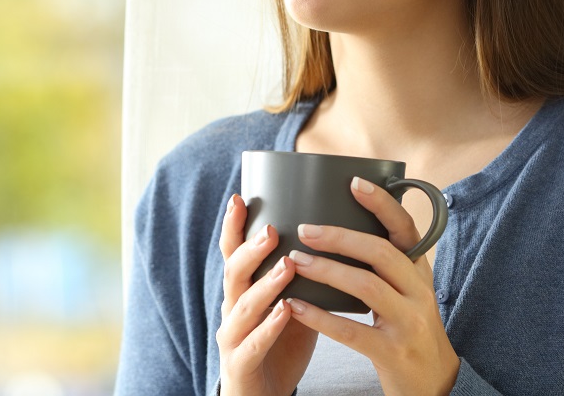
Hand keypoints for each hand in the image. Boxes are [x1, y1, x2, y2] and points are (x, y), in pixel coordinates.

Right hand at [216, 193, 316, 395]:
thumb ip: (300, 275)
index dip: (233, 227)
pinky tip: (285, 311)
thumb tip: (332, 238)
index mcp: (242, 290)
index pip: (233, 253)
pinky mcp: (240, 365)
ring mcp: (232, 337)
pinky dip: (268, 326)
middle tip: (271, 230)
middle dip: (251, 249)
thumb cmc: (281, 345)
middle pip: (233, 273)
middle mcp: (231, 308)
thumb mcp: (288, 303)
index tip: (240, 198)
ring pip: (242, 305)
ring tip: (287, 266)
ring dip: (265, 284)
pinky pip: (253, 343)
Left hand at [284, 177, 459, 395]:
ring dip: (327, 270)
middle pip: (381, 252)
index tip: (353, 183)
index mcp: (419, 271)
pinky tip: (294, 305)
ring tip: (295, 261)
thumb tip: (339, 223)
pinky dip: (319, 316)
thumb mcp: (407, 290)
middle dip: (341, 237)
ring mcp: (409, 323)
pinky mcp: (393, 353)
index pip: (405, 228)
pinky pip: (351, 331)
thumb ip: (384, 263)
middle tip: (305, 229)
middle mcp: (420, 292)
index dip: (382, 203)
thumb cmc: (408, 328)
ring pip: (367, 286)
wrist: (434, 384)